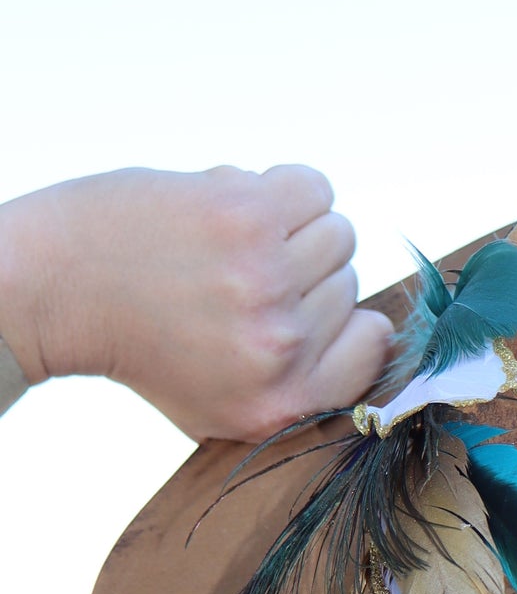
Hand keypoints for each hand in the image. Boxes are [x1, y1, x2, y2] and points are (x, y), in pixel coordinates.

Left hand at [0, 165, 393, 440]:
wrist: (61, 288)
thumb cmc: (145, 343)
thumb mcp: (225, 406)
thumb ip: (306, 386)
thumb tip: (379, 331)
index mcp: (281, 405)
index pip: (374, 347)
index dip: (348, 321)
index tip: (304, 311)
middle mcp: (280, 349)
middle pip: (350, 284)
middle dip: (302, 273)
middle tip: (237, 277)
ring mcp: (266, 281)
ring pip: (336, 233)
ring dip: (291, 227)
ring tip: (236, 240)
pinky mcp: (246, 216)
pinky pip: (313, 187)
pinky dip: (283, 188)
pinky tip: (238, 205)